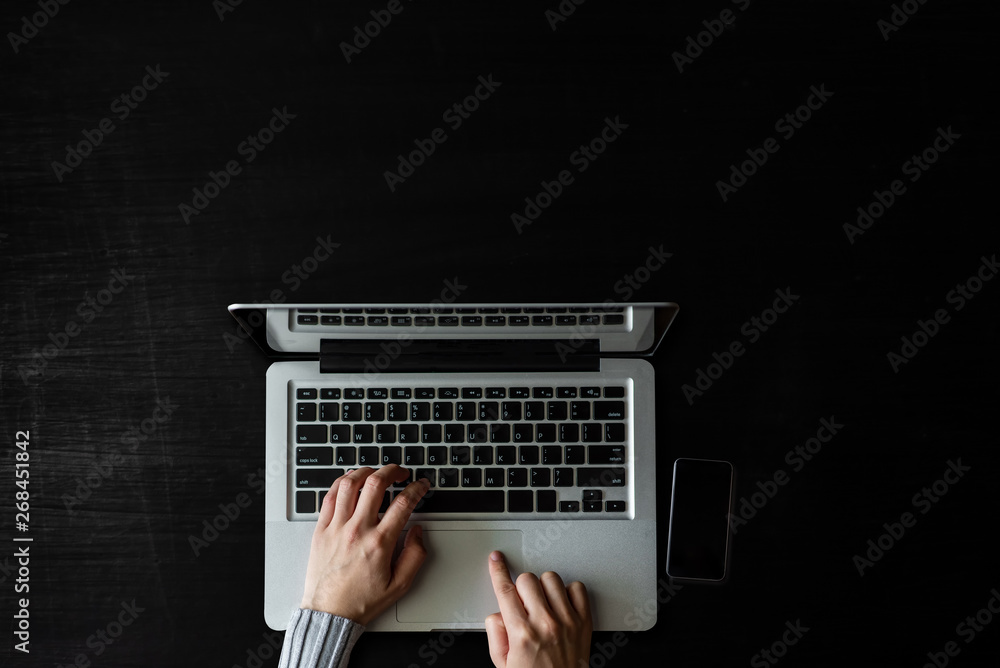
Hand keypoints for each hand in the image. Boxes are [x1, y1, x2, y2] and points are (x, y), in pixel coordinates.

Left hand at [300, 465, 430, 624]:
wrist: (329, 613)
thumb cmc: (361, 601)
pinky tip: (350, 481)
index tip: (420, 485)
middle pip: (376, 484)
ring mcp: (336, 528)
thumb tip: (419, 532)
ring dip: (366, 471)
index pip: (403, 503)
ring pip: (349, 484)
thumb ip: (415, 556)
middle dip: (393, 471)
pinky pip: (329, 496)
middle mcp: (357, 531)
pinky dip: (341, 483)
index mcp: (379, 543)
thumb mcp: (400, 585)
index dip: (416, 488)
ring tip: (376, 472)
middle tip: (400, 472)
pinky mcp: (321, 530)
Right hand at [485, 551, 592, 667]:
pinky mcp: (584, 621)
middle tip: (523, 603)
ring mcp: (567, 621)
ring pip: (551, 579)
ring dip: (543, 588)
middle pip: (527, 579)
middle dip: (521, 587)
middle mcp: (545, 624)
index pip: (505, 590)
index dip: (498, 571)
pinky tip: (561, 605)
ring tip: (543, 605)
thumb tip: (498, 613)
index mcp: (521, 633)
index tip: (496, 560)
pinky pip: (577, 588)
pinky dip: (568, 592)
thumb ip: (495, 633)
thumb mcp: (503, 663)